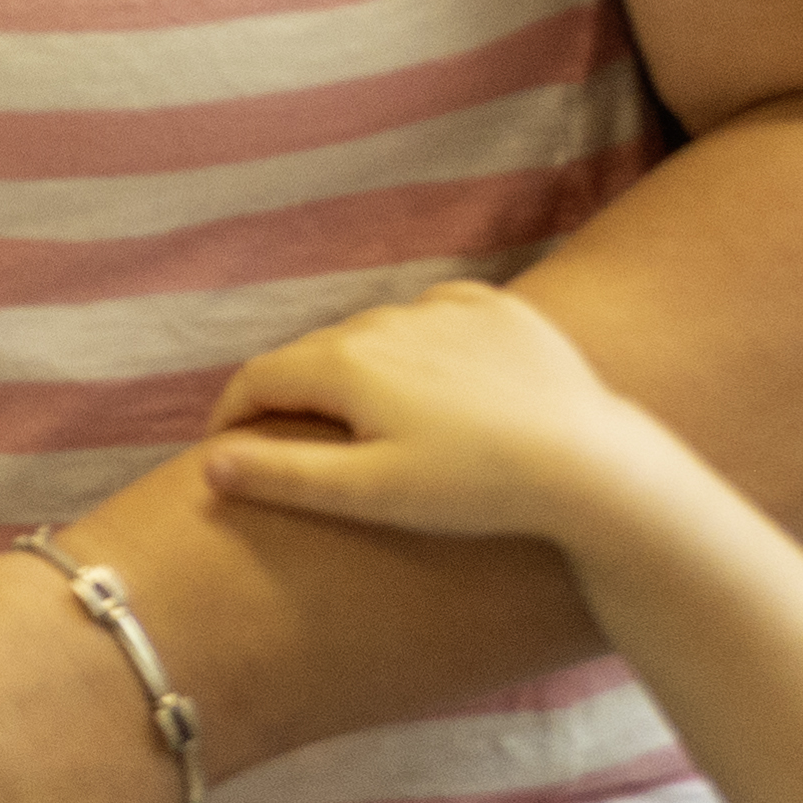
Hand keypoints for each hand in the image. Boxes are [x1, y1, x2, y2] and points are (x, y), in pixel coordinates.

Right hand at [203, 285, 685, 567]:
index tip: (227, 447)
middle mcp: (384, 320)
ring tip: (377, 416)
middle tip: (304, 441)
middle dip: (297, 394)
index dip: (231, 415)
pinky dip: (421, 342)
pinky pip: (436, 315)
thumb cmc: (475, 488)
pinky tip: (438, 381)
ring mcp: (444, 309)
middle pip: (314, 355)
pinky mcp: (498, 309)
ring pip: (374, 333)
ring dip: (359, 368)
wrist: (593, 465)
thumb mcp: (369, 494)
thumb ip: (281, 474)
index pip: (257, 379)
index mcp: (344, 363)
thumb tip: (209, 463)